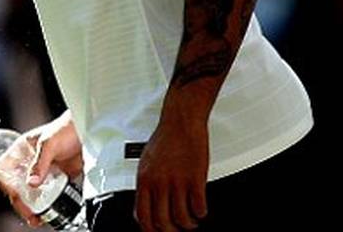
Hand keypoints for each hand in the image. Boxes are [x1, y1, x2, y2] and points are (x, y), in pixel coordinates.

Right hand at [0, 110, 83, 226]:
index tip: (13, 194)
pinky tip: (47, 212)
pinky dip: (46, 204)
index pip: (5, 168)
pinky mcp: (57, 178)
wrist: (91, 130)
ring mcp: (44, 171)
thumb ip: (40, 163)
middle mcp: (31, 161)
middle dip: (20, 201)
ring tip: (36, 217)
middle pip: (17, 184)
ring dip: (31, 206)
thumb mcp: (49, 143)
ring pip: (31, 192)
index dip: (5, 182)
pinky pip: (48, 194)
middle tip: (27, 212)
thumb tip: (31, 183)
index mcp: (22, 149)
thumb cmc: (67, 128)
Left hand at [133, 109, 208, 231]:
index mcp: (144, 180)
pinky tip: (201, 209)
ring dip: (188, 224)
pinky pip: (198, 206)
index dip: (150, 230)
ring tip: (192, 220)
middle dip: (172, 231)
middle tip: (178, 228)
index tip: (158, 231)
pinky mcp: (195, 178)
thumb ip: (146, 184)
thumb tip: (145, 205)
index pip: (142, 216)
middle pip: (162, 222)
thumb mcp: (146, 163)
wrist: (181, 121)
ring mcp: (177, 181)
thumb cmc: (165, 139)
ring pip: (182, 218)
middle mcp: (159, 182)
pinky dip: (201, 213)